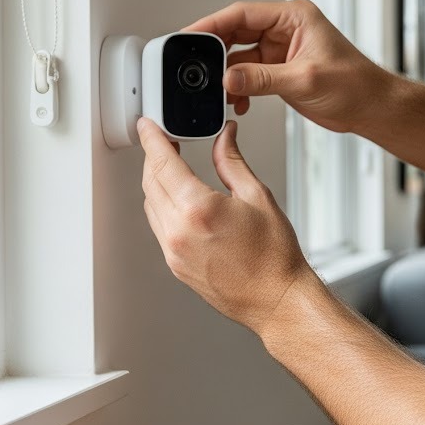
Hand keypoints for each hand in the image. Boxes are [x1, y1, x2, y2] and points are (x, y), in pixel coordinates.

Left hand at [138, 117, 321, 336]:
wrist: (276, 299)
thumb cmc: (274, 256)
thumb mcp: (257, 197)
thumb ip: (232, 162)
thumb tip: (225, 137)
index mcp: (199, 208)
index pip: (163, 162)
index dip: (152, 139)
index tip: (148, 126)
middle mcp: (179, 230)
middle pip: (151, 181)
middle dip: (154, 158)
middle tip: (164, 142)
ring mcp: (173, 250)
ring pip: (150, 204)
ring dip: (157, 182)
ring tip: (173, 170)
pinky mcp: (174, 264)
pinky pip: (158, 227)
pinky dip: (162, 207)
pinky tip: (180, 201)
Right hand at [186, 0, 393, 134]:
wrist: (373, 108)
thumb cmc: (356, 85)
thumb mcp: (305, 80)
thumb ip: (263, 79)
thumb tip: (228, 79)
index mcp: (294, 16)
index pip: (242, 14)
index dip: (211, 24)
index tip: (188, 36)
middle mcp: (285, 29)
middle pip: (236, 32)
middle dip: (213, 51)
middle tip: (191, 66)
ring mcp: (282, 50)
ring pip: (239, 55)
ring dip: (226, 74)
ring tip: (213, 90)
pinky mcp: (281, 70)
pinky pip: (248, 74)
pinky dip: (238, 87)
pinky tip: (235, 101)